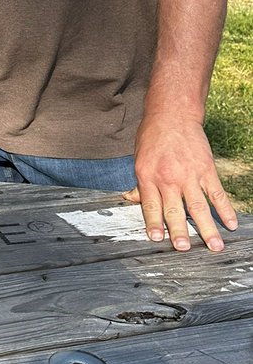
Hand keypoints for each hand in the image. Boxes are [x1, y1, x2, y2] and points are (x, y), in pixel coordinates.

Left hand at [124, 111, 237, 252]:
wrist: (173, 115)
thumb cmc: (152, 137)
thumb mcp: (138, 158)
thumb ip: (139, 182)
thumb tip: (131, 200)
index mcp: (148, 176)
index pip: (150, 205)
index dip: (153, 223)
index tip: (157, 239)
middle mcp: (168, 178)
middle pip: (174, 209)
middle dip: (178, 231)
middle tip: (183, 248)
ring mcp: (190, 174)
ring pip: (198, 206)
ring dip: (207, 227)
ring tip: (214, 246)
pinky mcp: (206, 169)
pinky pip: (217, 193)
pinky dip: (225, 209)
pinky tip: (231, 223)